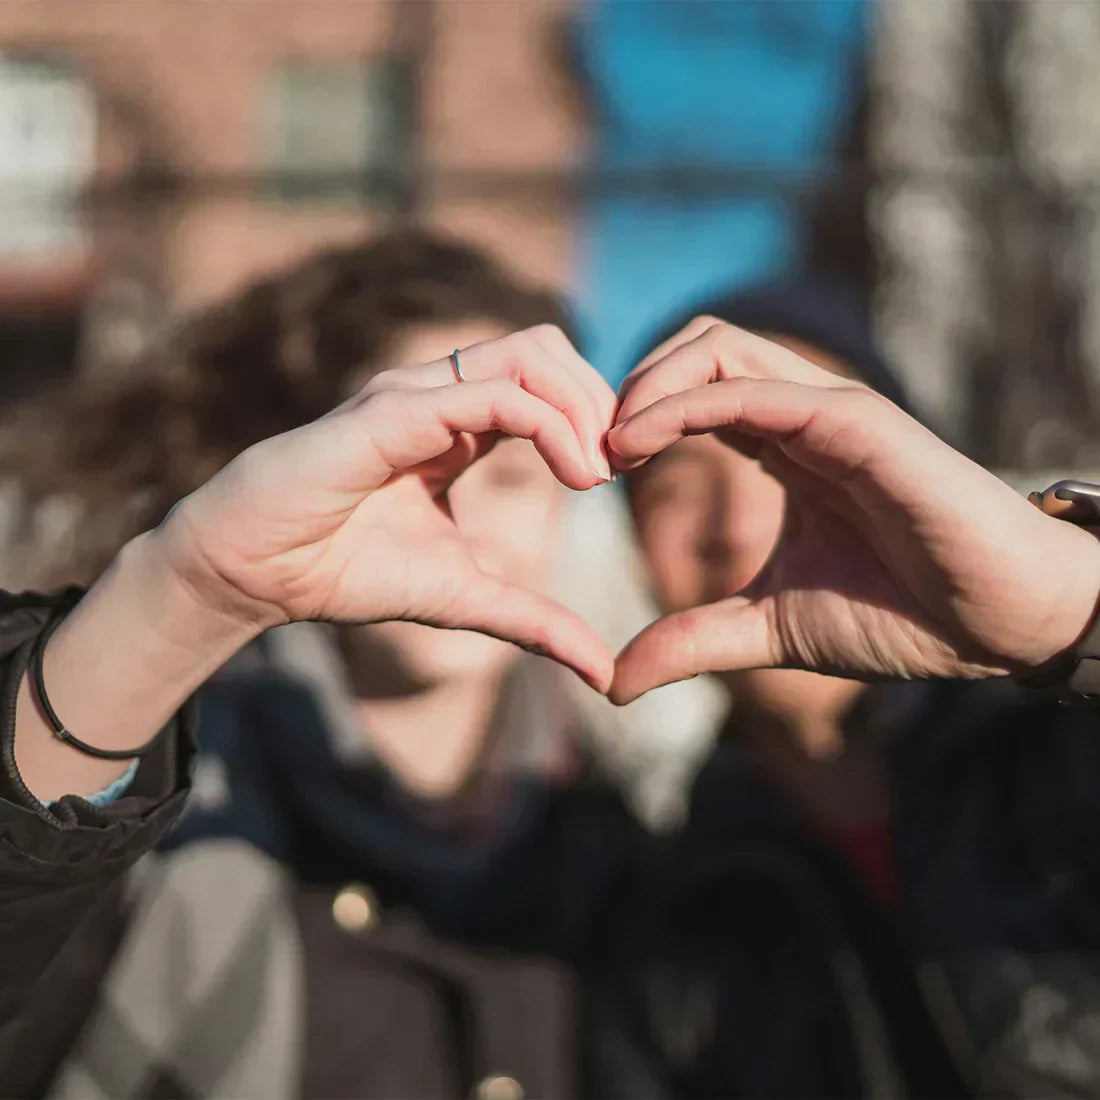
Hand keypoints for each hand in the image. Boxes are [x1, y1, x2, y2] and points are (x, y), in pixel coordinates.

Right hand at [157, 326, 617, 691]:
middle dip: (600, 399)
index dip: (596, 416)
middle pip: (547, 348)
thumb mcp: (464, 597)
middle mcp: (438, 394)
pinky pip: (489, 394)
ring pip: (527, 354)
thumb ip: (534, 621)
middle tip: (622, 465)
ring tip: (598, 471)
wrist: (254, 574)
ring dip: (582, 405)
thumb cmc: (345, 572)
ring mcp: (414, 395)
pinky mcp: (391, 413)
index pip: (546, 381)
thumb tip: (603, 672)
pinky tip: (574, 475)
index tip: (624, 474)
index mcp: (457, 424)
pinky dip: (549, 424)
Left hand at [608, 319, 1099, 702]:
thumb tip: (612, 681)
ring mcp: (830, 410)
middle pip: (698, 348)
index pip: (692, 394)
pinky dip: (684, 404)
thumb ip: (692, 641)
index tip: (588, 472)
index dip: (632, 419)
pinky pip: (755, 390)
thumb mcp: (768, 628)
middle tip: (586, 450)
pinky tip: (638, 444)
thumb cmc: (902, 615)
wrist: (997, 626)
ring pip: (720, 347)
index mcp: (784, 448)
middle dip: (630, 385)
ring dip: (647, 384)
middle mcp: (802, 415)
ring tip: (606, 446)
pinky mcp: (856, 422)